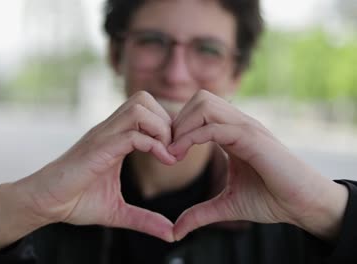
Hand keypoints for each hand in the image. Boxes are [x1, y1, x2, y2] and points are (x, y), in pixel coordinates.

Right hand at [21, 91, 175, 240]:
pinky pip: (132, 134)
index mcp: (114, 138)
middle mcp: (109, 130)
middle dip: (167, 121)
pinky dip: (154, 144)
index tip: (175, 153)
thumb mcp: (118, 212)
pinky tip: (163, 161)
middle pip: (144, 99)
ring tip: (168, 154)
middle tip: (174, 150)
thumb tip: (171, 234)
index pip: (146, 110)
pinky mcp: (98, 148)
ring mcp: (102, 136)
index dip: (167, 127)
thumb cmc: (75, 202)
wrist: (44, 203)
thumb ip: (145, 219)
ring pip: (140, 108)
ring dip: (162, 128)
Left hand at [169, 90, 348, 241]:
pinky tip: (178, 155)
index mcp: (232, 133)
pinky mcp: (252, 138)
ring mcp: (246, 128)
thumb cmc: (270, 199)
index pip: (198, 110)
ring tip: (172, 152)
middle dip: (177, 120)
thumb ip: (200, 213)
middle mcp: (238, 124)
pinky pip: (215, 127)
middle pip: (199, 98)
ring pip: (204, 104)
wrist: (302, 205)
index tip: (166, 153)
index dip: (178, 127)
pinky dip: (191, 137)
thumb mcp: (226, 205)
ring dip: (182, 125)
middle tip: (167, 149)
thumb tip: (176, 230)